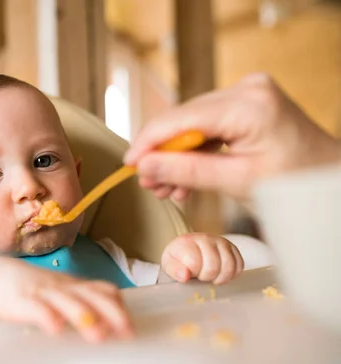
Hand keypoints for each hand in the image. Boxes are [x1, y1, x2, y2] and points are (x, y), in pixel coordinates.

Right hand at [0, 261, 133, 342]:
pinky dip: (46, 317)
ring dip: (83, 316)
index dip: (118, 307)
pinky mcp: (19, 300)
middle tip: (126, 332)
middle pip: (90, 295)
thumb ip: (81, 303)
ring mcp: (40, 292)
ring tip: (97, 334)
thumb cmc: (29, 291)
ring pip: (65, 301)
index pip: (102, 290)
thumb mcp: (59, 294)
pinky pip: (34, 308)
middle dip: (110, 313)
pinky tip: (55, 330)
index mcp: (72, 286)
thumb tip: (109, 323)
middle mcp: (61, 287)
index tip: (130, 329)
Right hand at [124, 73, 340, 199]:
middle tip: (150, 186)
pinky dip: (194, 151)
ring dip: (176, 156)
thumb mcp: (237, 181)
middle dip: (162, 154)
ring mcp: (247, 93)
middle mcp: (247, 89)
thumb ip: (187, 171)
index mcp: (249, 104)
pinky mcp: (245, 103)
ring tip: (167, 189)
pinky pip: (206, 126)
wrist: (329, 179)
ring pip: (191, 124)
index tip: (129, 165)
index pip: (181, 118)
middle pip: (183, 119)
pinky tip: (185, 178)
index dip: (148, 142)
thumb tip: (144, 167)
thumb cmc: (296, 184)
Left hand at [161, 234, 243, 284]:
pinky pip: (240, 265)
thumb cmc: (178, 259)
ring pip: (229, 266)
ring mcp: (221, 242)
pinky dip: (233, 275)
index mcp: (187, 242)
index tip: (190, 273)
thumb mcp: (169, 265)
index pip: (195, 263)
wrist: (188, 250)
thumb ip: (174, 270)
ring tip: (212, 278)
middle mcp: (206, 238)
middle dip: (207, 277)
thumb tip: (185, 276)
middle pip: (214, 265)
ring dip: (221, 278)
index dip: (194, 274)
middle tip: (201, 277)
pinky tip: (222, 275)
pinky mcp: (233, 248)